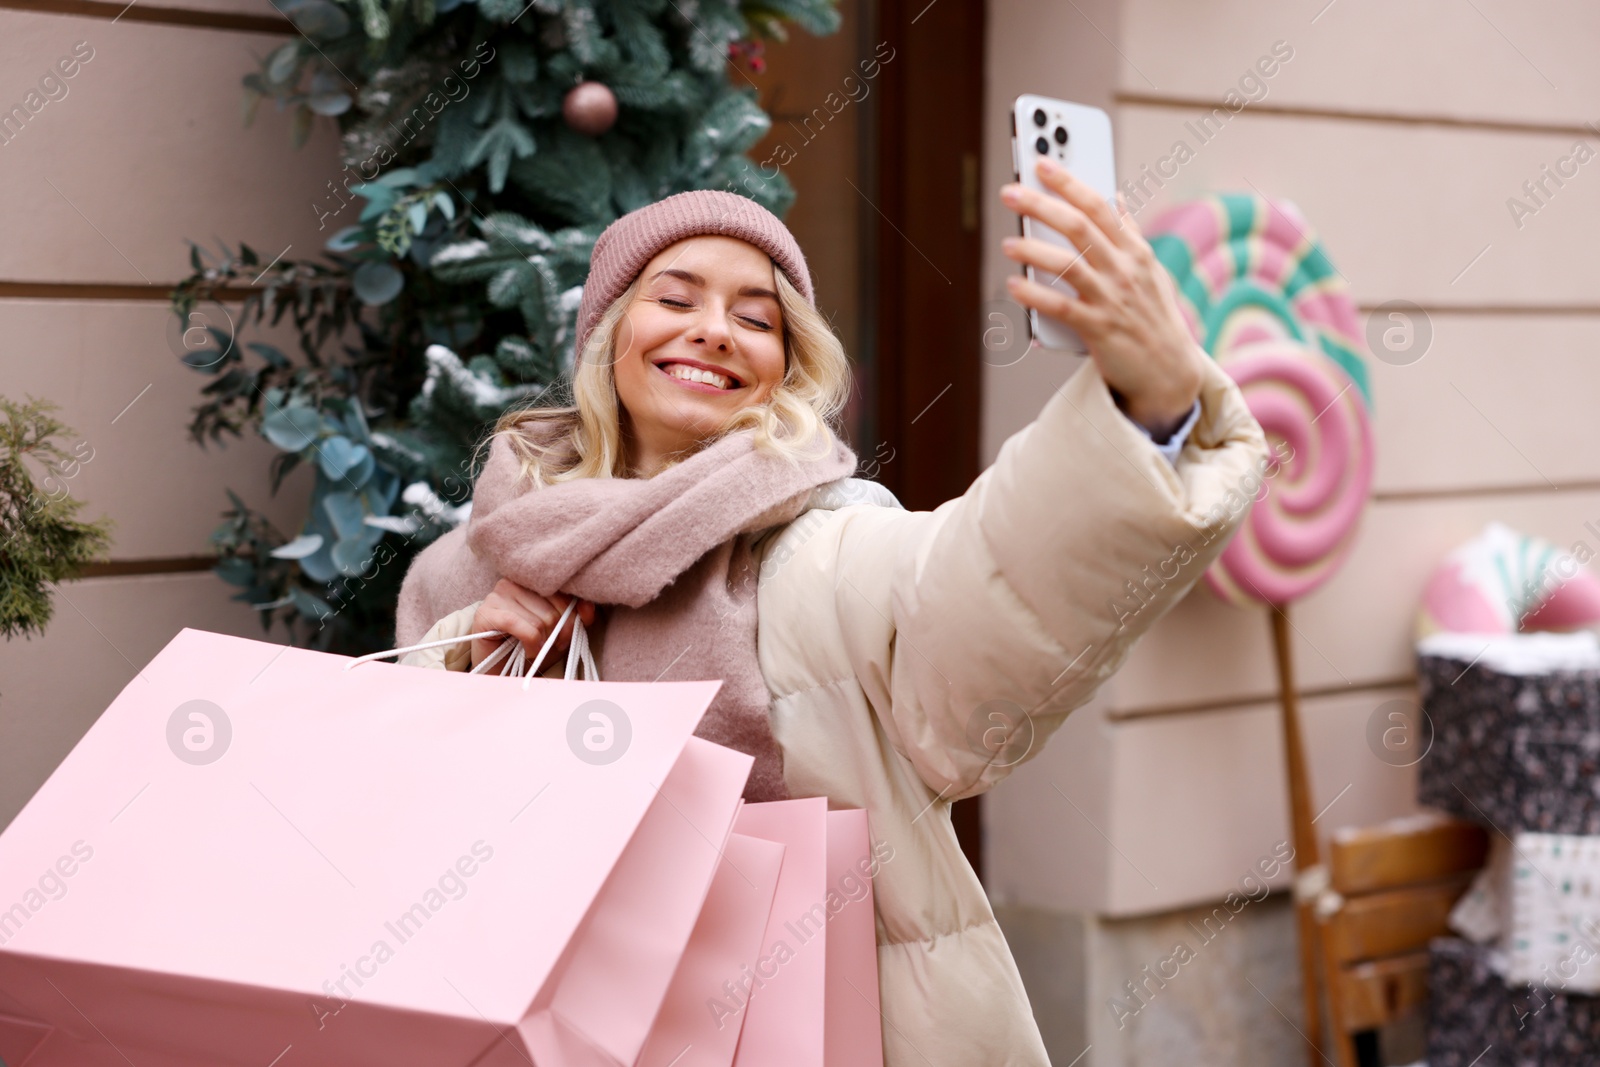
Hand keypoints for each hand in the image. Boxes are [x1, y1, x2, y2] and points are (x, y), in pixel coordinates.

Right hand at [470, 579, 596, 672]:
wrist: (502, 670)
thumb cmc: (532, 646)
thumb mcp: (561, 631)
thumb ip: (577, 616)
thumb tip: (588, 608)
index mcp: (531, 581)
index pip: (563, 590)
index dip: (573, 614)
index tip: (573, 631)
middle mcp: (513, 582)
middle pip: (553, 609)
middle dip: (559, 633)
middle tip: (553, 645)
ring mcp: (496, 595)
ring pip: (540, 621)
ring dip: (543, 643)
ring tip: (537, 648)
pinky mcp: (486, 613)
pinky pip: (522, 628)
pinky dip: (531, 644)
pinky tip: (527, 650)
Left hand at [999, 157, 1204, 436]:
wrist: (1170, 371)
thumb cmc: (1153, 317)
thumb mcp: (1150, 270)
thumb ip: (1130, 233)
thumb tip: (1118, 198)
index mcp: (1134, 250)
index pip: (1099, 205)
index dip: (1069, 182)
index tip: (1041, 163)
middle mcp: (1123, 270)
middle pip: (1079, 227)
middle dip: (1042, 206)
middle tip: (1010, 192)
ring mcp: (1111, 299)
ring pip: (1068, 265)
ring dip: (1034, 252)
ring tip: (1008, 243)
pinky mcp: (1099, 330)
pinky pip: (1062, 308)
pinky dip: (1036, 296)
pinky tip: (1014, 286)